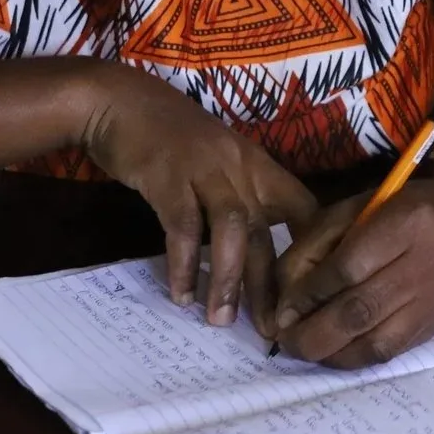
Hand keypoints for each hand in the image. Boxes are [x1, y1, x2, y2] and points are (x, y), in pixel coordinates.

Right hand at [77, 65, 320, 326]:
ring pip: (233, 229)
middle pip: (268, 230)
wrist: (120, 102)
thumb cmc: (172, 140)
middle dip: (270, 285)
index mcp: (259, 167)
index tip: (309, 297)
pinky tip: (181, 294)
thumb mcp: (218, 164)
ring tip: (221, 321)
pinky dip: (185, 263)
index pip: (305, 209)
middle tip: (271, 331)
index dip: (312, 252)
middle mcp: (241, 168)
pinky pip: (183, 227)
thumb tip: (250, 263)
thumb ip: (237, 204)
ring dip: (229, 279)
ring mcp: (206, 169)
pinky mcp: (168, 176)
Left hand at [267, 180, 433, 365]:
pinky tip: (333, 354)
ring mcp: (432, 301)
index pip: (348, 267)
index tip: (283, 310)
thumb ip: (317, 244)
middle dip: (314, 333)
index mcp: (404, 223)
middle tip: (286, 340)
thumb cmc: (404, 211)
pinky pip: (389, 354)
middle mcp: (423, 264)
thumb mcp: (358, 208)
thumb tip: (287, 298)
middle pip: (361, 310)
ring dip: (331, 354)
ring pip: (376, 342)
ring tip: (305, 349)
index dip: (309, 294)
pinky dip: (354, 360)